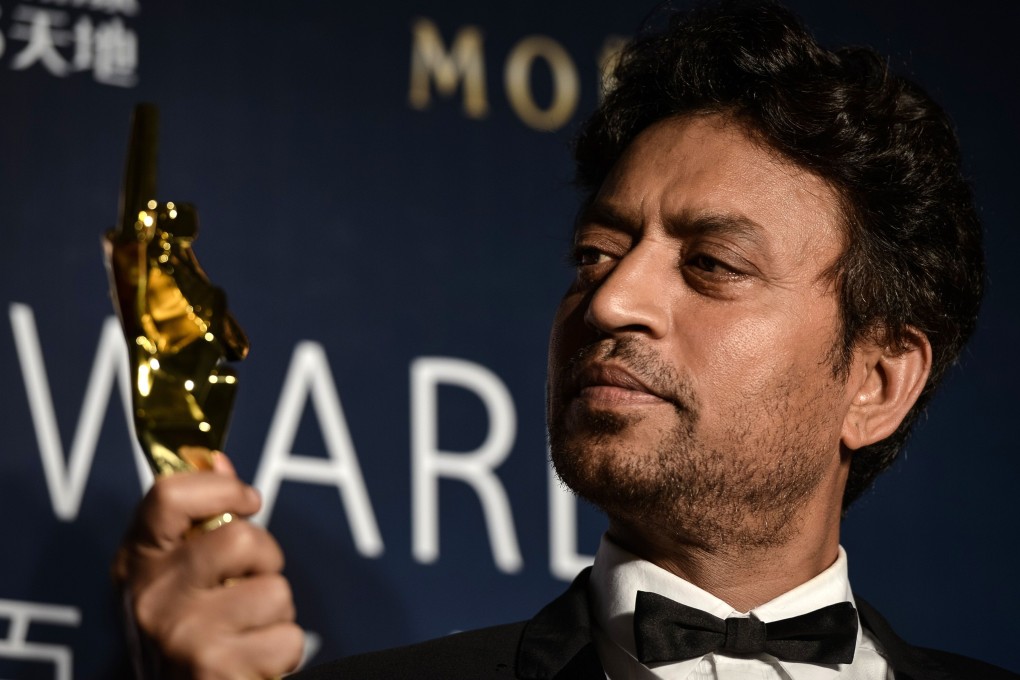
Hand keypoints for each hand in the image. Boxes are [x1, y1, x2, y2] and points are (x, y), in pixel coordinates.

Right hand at [114, 451, 302, 678]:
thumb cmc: (182, 627)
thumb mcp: (174, 571)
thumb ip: (198, 517)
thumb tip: (218, 459)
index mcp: (138, 561)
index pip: (170, 495)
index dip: (222, 487)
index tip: (248, 500)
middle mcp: (152, 597)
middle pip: (244, 539)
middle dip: (267, 559)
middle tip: (249, 581)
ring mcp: (182, 635)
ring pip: (276, 591)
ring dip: (276, 612)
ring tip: (247, 628)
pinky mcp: (216, 671)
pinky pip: (288, 638)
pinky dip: (282, 650)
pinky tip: (252, 659)